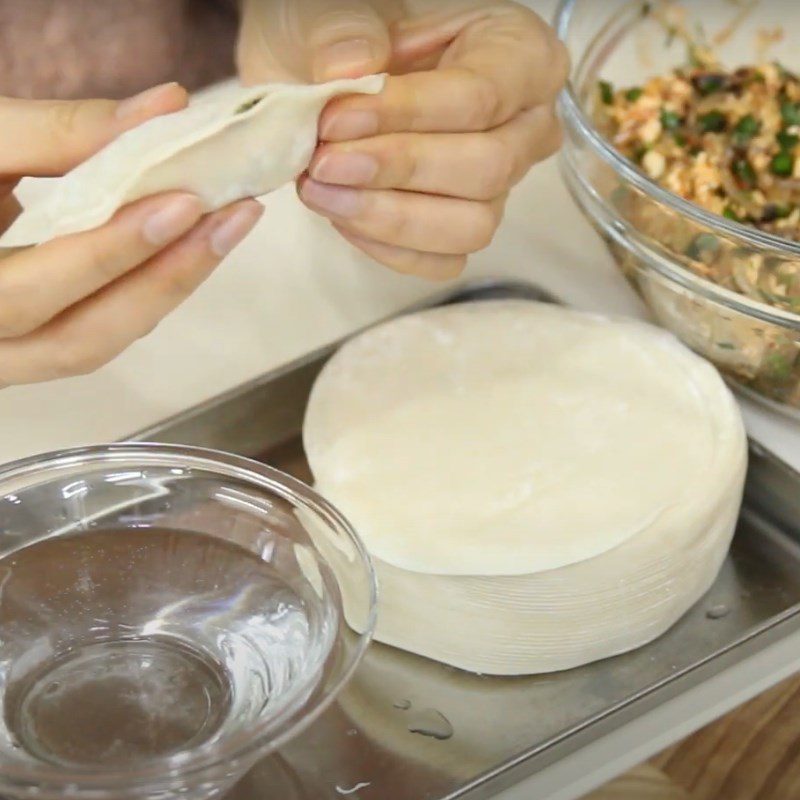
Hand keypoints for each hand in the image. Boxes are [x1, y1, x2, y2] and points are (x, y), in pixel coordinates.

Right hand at [0, 84, 263, 385]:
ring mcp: (7, 355)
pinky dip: (146, 291)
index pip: (29, 291)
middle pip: (82, 339)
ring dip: (168, 289)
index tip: (185, 204)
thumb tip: (166, 109)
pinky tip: (188, 248)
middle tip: (232, 219)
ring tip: (225, 229)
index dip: (111, 252)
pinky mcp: (32, 345)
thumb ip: (58, 132)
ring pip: (96, 345)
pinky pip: (97, 330)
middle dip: (165, 280)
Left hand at [237, 0, 567, 279]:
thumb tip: (351, 68)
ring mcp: (501, 189)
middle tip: (323, 164)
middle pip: (487, 168)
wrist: (330, 88)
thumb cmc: (350, 41)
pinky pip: (443, 261)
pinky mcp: (464, 232)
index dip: (407, 114)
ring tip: (321, 191)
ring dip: (389, 217)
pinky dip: (388, 248)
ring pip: (472, 226)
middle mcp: (526, 128)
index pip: (480, 96)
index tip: (335, 121)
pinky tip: (342, 216)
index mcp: (520, 54)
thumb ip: (343, 30)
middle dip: (398, 170)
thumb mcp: (338, 14)